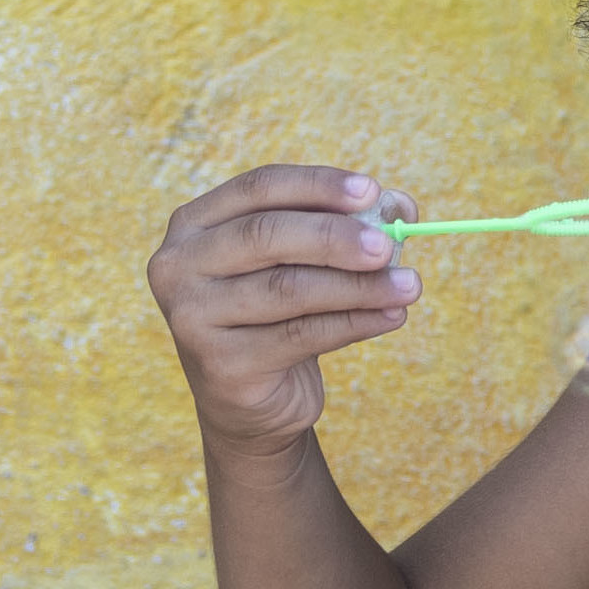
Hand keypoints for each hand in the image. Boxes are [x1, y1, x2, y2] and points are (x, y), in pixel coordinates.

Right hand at [146, 166, 419, 453]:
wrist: (250, 402)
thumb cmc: (277, 314)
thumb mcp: (302, 262)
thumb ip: (343, 226)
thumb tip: (400, 207)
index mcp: (194, 224)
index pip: (259, 188)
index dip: (318, 186)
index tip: (372, 191)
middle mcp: (179, 265)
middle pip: (267, 235)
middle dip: (336, 237)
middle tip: (390, 244)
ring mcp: (192, 317)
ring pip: (289, 289)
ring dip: (359, 286)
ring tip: (409, 285)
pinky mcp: (220, 365)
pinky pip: (301, 335)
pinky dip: (354, 322)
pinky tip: (392, 316)